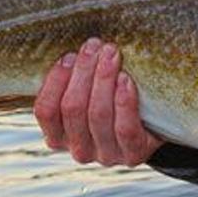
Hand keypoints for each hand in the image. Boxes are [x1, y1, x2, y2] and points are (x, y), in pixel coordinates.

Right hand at [34, 37, 164, 166]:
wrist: (151, 124)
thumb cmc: (111, 99)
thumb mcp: (87, 91)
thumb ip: (74, 76)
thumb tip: (72, 41)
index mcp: (58, 137)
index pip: (45, 111)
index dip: (55, 81)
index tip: (68, 55)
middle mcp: (79, 150)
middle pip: (73, 108)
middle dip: (83, 71)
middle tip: (94, 45)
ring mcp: (105, 155)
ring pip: (97, 114)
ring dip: (103, 78)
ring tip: (111, 53)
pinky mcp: (132, 154)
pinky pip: (125, 128)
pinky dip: (124, 101)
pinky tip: (125, 79)